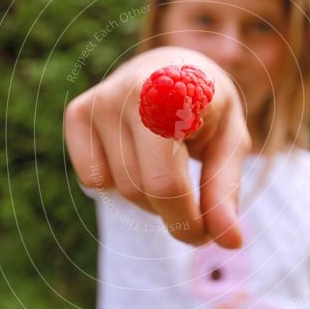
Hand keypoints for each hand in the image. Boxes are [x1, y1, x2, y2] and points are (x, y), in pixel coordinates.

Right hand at [64, 46, 250, 247]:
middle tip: (193, 206)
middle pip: (142, 191)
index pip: (166, 184)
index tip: (202, 235)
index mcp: (174, 94)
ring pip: (120, 189)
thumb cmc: (208, 108)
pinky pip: (93, 179)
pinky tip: (136, 155)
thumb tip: (231, 244)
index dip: (185, 222)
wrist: (173, 64)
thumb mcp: (230, 142)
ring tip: (168, 166)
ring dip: (149, 197)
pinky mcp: (77, 112)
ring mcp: (100, 100)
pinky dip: (117, 183)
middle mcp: (130, 92)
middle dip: (172, 212)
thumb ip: (225, 191)